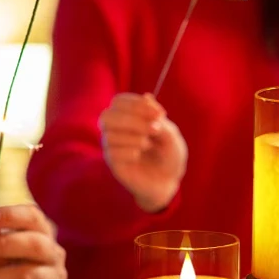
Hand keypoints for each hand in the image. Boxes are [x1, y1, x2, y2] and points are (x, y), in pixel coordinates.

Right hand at [100, 93, 187, 211]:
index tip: (161, 114)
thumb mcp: (171, 136)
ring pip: (110, 135)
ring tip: (149, 145)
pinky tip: (139, 156)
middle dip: (133, 120)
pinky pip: (112, 153)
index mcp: (128, 117)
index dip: (138, 104)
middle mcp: (115, 130)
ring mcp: (112, 147)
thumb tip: (147, 97)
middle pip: (108, 116)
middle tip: (155, 129)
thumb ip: (159, 119)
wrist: (168, 182)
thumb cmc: (168, 156)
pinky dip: (129, 151)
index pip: (119, 102)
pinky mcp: (113, 163)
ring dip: (134, 137)